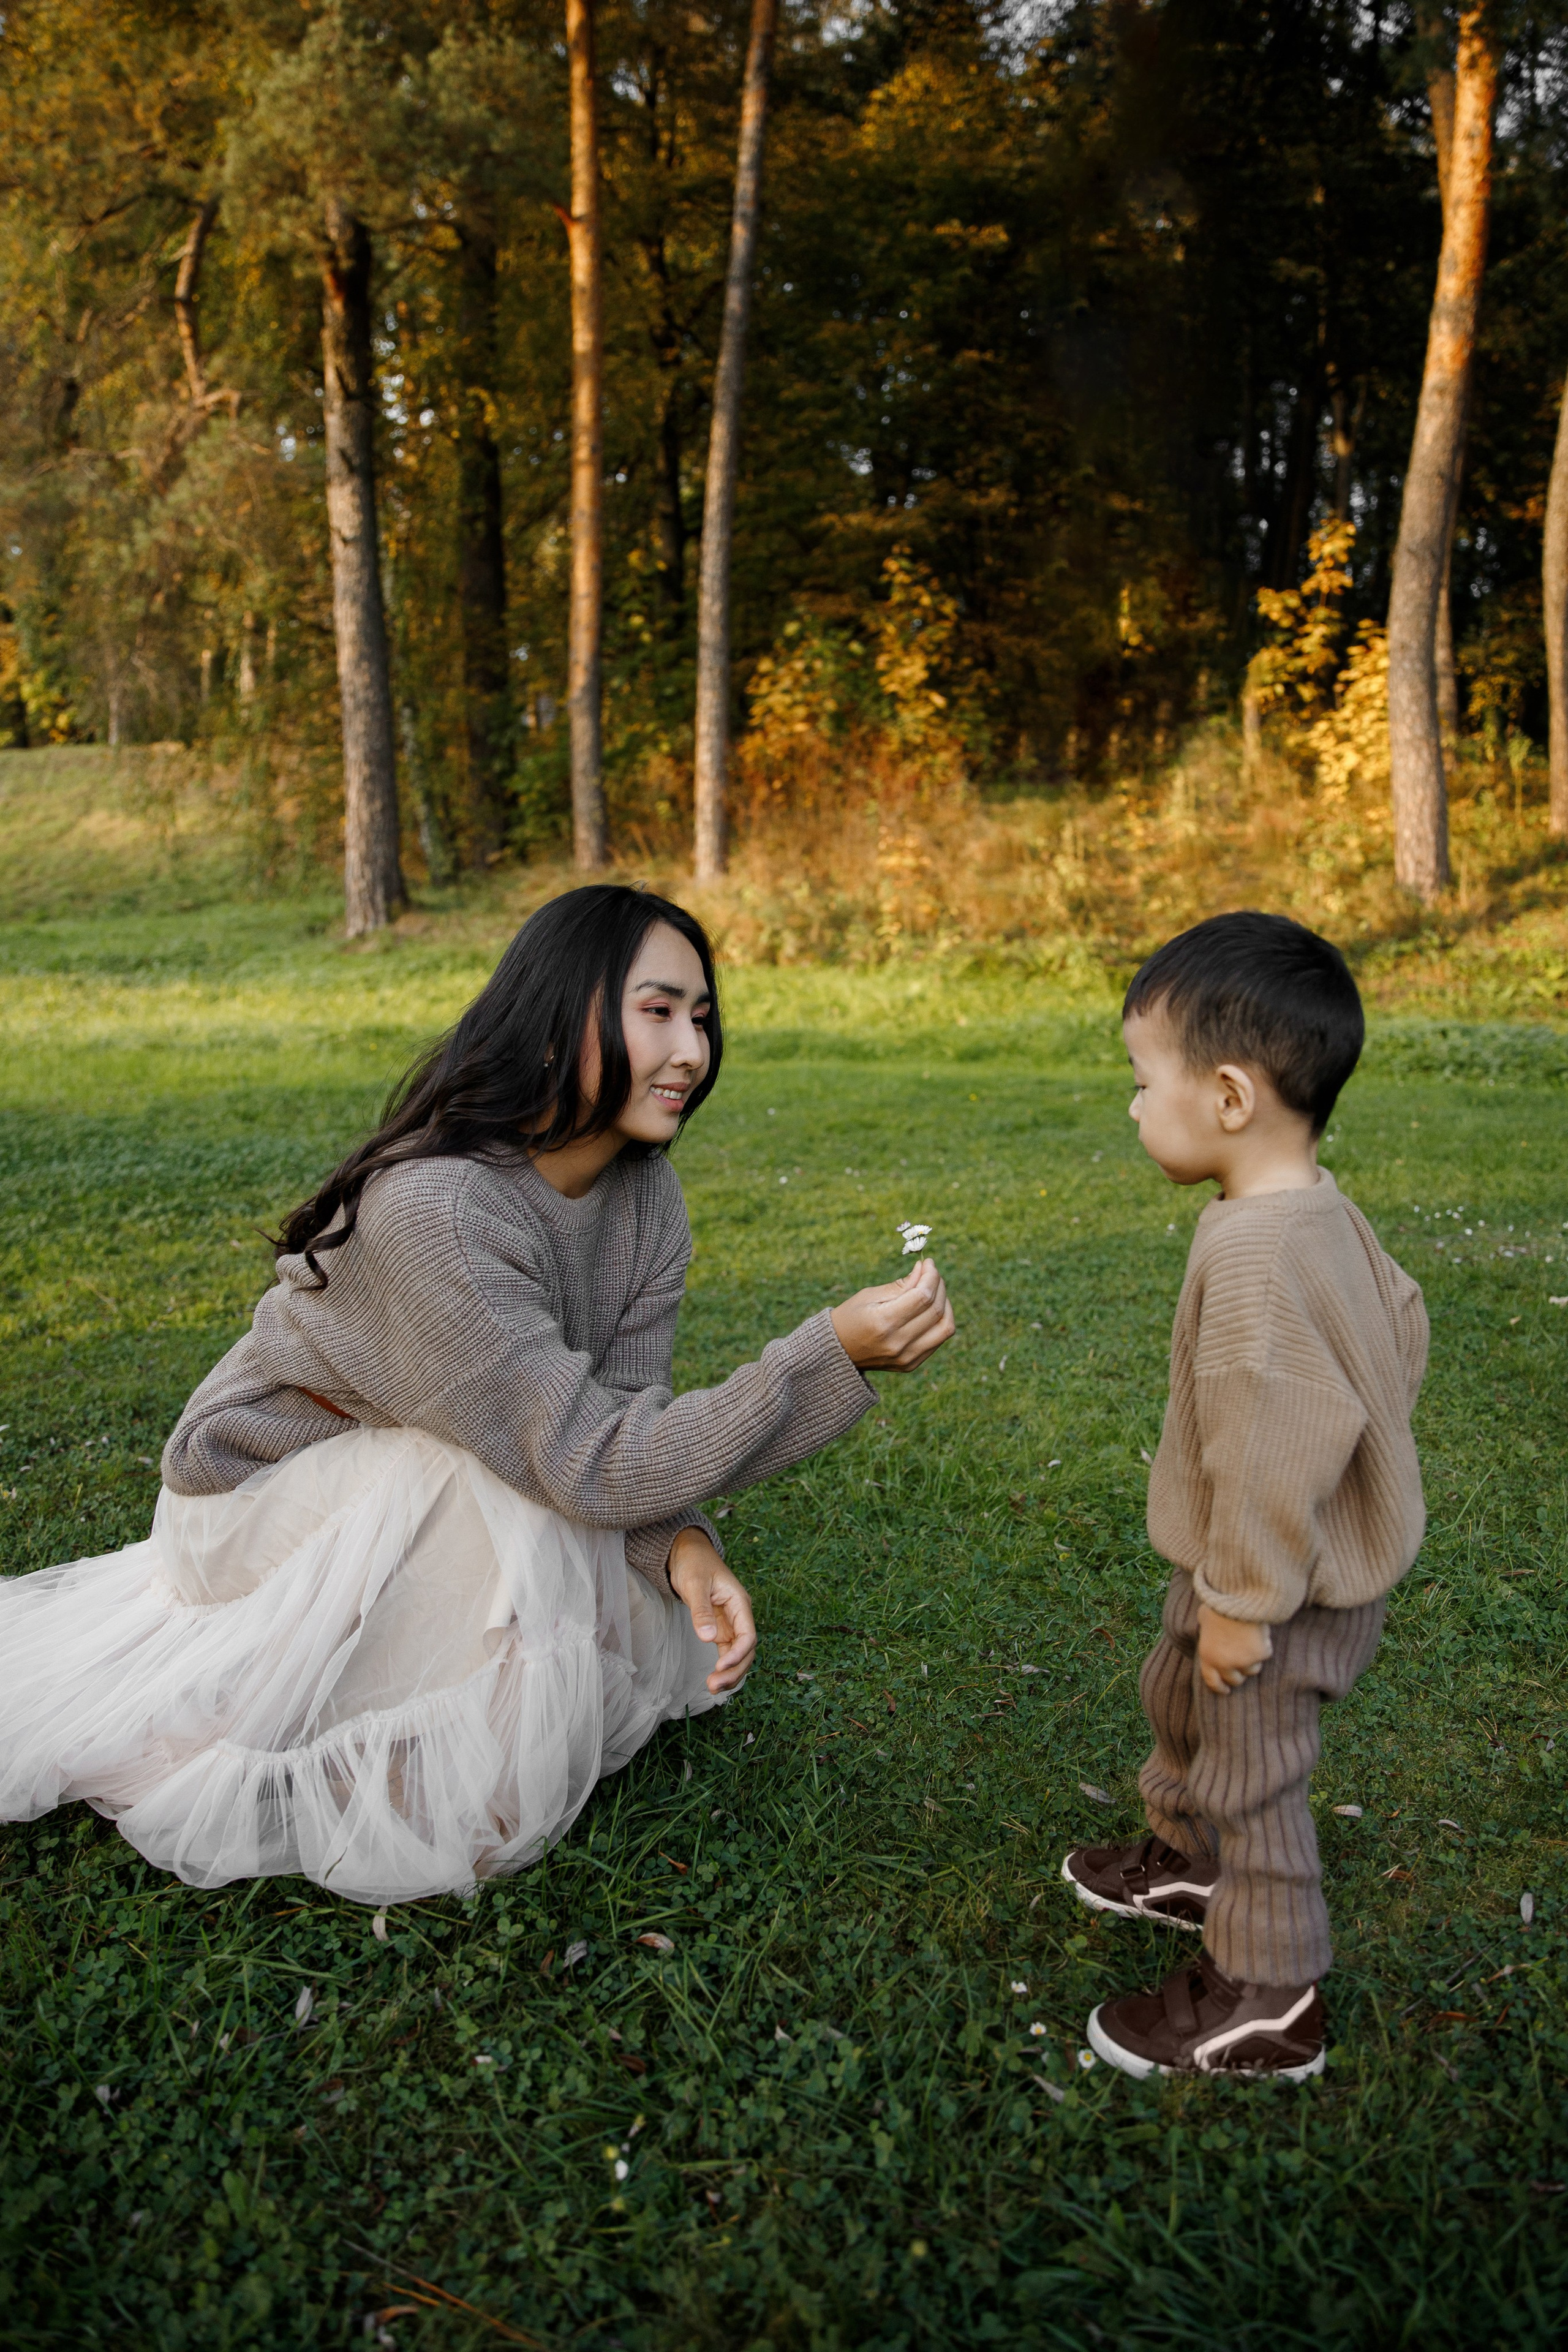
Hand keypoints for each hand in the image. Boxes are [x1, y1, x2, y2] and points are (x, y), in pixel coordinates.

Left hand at [668, 1528, 755, 1695]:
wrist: (687, 1553)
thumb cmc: (693, 1563)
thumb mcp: (694, 1584)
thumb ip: (701, 1610)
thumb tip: (708, 1638)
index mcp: (740, 1603)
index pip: (747, 1635)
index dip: (737, 1654)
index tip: (720, 1667)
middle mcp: (739, 1616)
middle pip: (746, 1650)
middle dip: (734, 1670)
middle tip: (714, 1686)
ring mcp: (731, 1624)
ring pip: (738, 1655)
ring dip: (730, 1673)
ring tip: (712, 1689)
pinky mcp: (720, 1629)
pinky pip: (727, 1652)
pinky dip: (723, 1667)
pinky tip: (714, 1681)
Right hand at [830, 1255, 954, 1371]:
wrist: (837, 1352)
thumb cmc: (850, 1317)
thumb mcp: (869, 1295)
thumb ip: (900, 1285)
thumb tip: (924, 1270)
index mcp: (884, 1322)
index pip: (923, 1297)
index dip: (931, 1276)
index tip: (928, 1263)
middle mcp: (898, 1343)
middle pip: (936, 1310)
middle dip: (939, 1285)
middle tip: (931, 1273)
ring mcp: (907, 1357)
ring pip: (945, 1328)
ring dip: (946, 1304)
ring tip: (935, 1291)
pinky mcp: (911, 1364)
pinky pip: (938, 1340)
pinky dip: (940, 1321)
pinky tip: (930, 1309)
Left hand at [1196, 1603, 1273, 1695]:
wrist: (1236, 1596)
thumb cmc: (1218, 1605)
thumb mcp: (1204, 1621)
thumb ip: (1208, 1635)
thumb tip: (1210, 1634)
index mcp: (1207, 1656)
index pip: (1213, 1682)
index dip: (1220, 1688)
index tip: (1226, 1690)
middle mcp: (1224, 1663)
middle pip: (1236, 1680)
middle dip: (1239, 1673)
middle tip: (1242, 1662)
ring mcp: (1243, 1661)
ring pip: (1253, 1670)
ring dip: (1253, 1659)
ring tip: (1250, 1641)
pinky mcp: (1259, 1654)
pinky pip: (1265, 1654)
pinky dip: (1264, 1645)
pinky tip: (1259, 1633)